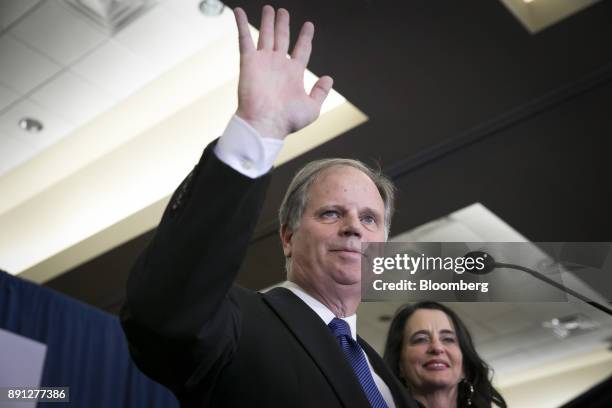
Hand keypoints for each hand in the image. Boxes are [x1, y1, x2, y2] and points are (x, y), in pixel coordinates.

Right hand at [233, 6, 333, 139]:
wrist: (265, 125)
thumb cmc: (287, 121)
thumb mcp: (312, 108)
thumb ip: (320, 92)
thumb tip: (328, 78)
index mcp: (294, 74)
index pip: (302, 50)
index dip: (305, 37)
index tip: (309, 26)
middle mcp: (278, 65)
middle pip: (282, 38)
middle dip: (283, 24)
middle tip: (283, 11)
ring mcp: (263, 62)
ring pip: (266, 35)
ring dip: (267, 21)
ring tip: (269, 8)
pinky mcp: (249, 62)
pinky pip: (245, 38)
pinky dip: (242, 24)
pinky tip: (239, 11)